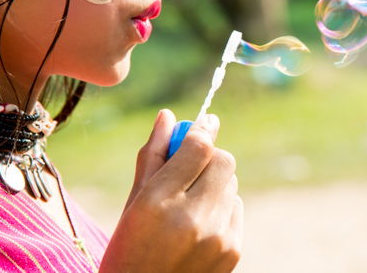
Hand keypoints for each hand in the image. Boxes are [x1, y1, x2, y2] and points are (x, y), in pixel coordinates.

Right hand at [99, 109, 242, 272]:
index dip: (203, 129)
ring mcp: (218, 237)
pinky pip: (236, 207)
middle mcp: (192, 219)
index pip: (198, 147)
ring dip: (214, 183)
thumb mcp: (132, 204)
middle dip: (209, 157)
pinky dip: (222, 207)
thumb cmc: (129, 250)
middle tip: (191, 165)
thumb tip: (168, 116)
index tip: (205, 122)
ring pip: (231, 183)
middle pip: (223, 161)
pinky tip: (199, 226)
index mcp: (158, 203)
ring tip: (188, 205)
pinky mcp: (233, 250)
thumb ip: (154, 157)